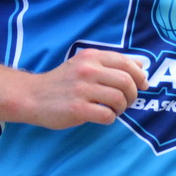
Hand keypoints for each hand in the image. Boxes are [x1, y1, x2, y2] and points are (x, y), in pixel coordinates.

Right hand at [21, 48, 147, 127]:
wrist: (32, 96)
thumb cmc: (62, 82)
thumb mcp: (84, 64)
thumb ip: (111, 63)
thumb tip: (142, 65)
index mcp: (91, 57)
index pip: (126, 62)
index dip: (139, 76)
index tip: (142, 85)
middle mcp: (88, 70)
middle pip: (126, 82)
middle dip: (133, 94)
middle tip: (128, 101)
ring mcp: (82, 90)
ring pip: (119, 99)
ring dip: (122, 108)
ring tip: (114, 110)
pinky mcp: (77, 109)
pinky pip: (107, 115)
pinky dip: (110, 118)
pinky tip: (103, 116)